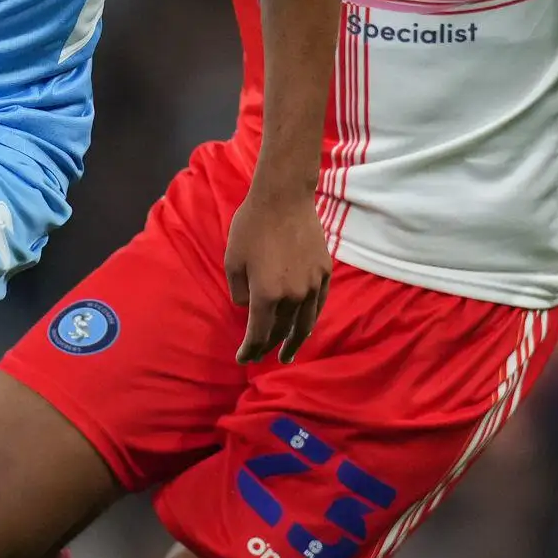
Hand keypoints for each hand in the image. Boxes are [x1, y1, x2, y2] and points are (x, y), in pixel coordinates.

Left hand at [225, 185, 330, 363]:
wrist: (283, 198)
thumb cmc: (251, 226)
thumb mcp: (232, 260)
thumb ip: (239, 291)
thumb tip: (249, 307)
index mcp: (266, 294)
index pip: (258, 333)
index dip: (250, 350)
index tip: (243, 359)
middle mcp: (293, 295)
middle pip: (281, 331)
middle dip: (268, 346)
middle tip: (260, 356)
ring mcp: (312, 285)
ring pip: (304, 323)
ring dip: (294, 342)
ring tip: (288, 354)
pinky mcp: (325, 272)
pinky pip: (318, 305)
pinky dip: (310, 319)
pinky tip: (305, 326)